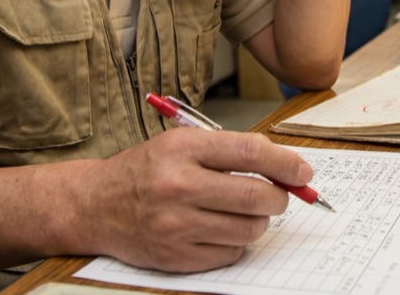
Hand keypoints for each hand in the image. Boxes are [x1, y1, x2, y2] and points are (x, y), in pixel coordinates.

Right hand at [81, 129, 312, 271]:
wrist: (96, 205)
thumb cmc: (147, 170)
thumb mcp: (182, 144)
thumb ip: (231, 151)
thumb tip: (286, 168)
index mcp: (182, 149)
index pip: (251, 153)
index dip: (286, 163)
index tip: (304, 172)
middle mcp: (178, 186)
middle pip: (256, 195)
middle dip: (280, 197)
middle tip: (280, 195)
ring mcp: (175, 225)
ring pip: (249, 228)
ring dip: (260, 220)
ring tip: (246, 210)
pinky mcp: (175, 256)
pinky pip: (231, 252)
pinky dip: (237, 241)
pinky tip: (221, 228)